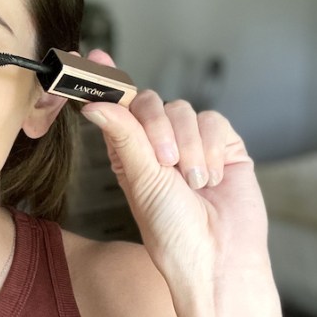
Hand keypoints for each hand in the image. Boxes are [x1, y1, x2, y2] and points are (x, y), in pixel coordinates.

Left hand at [78, 51, 268, 288]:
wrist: (219, 258)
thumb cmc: (174, 232)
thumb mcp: (141, 180)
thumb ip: (123, 136)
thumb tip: (95, 103)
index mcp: (129, 153)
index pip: (116, 108)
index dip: (105, 83)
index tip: (93, 58)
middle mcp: (158, 145)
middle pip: (149, 102)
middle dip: (156, 128)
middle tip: (164, 163)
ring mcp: (192, 144)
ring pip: (183, 110)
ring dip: (187, 146)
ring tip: (193, 182)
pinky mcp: (224, 146)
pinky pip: (213, 122)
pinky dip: (211, 149)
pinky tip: (212, 178)